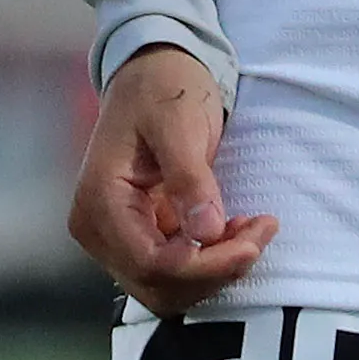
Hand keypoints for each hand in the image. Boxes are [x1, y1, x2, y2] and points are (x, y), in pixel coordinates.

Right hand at [70, 42, 274, 316]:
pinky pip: (175, 270)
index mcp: (99, 202)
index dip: (204, 266)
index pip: (150, 264)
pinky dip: (211, 260)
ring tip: (253, 228)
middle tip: (260, 231)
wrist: (153, 72)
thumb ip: (189, 177)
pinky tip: (237, 229)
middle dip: (214, 270)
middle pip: (158, 285)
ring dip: (216, 269)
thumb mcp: (179, 121)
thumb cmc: (163, 88)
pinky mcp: (140, 237)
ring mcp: (117, 237)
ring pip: (169, 287)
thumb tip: (205, 232)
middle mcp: (98, 230)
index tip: (252, 241)